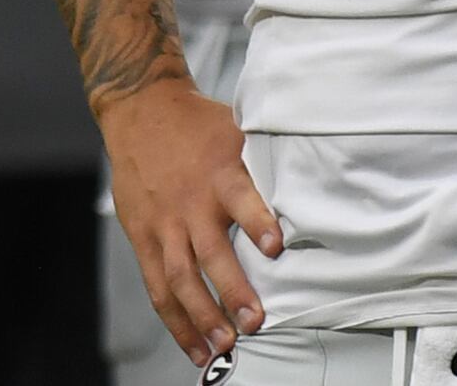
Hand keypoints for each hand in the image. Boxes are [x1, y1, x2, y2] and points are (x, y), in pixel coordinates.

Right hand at [98, 80, 281, 369]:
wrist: (141, 110)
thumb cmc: (198, 126)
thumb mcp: (237, 129)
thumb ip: (266, 162)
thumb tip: (315, 180)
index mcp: (220, 173)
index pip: (241, 198)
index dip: (258, 222)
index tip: (276, 247)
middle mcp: (191, 203)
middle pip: (210, 252)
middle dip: (233, 290)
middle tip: (255, 321)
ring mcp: (164, 224)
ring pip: (181, 278)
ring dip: (202, 316)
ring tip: (224, 346)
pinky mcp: (143, 237)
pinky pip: (158, 286)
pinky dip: (175, 319)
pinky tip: (194, 346)